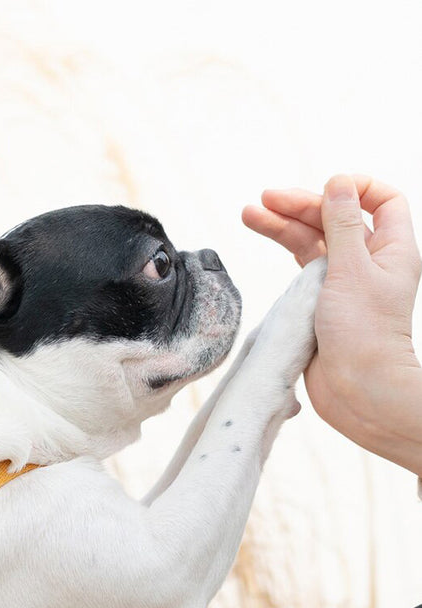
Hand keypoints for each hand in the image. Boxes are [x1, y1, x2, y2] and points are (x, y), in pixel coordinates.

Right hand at [242, 175, 421, 476]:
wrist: (356, 390)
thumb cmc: (364, 334)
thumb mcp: (351, 269)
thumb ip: (342, 224)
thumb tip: (338, 182)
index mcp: (391, 249)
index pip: (383, 200)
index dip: (357, 187)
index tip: (327, 188)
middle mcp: (369, 262)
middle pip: (336, 218)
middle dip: (302, 205)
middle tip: (266, 199)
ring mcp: (343, 283)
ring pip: (312, 242)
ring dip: (283, 226)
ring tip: (250, 214)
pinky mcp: (319, 303)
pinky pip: (301, 269)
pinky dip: (283, 253)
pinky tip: (264, 243)